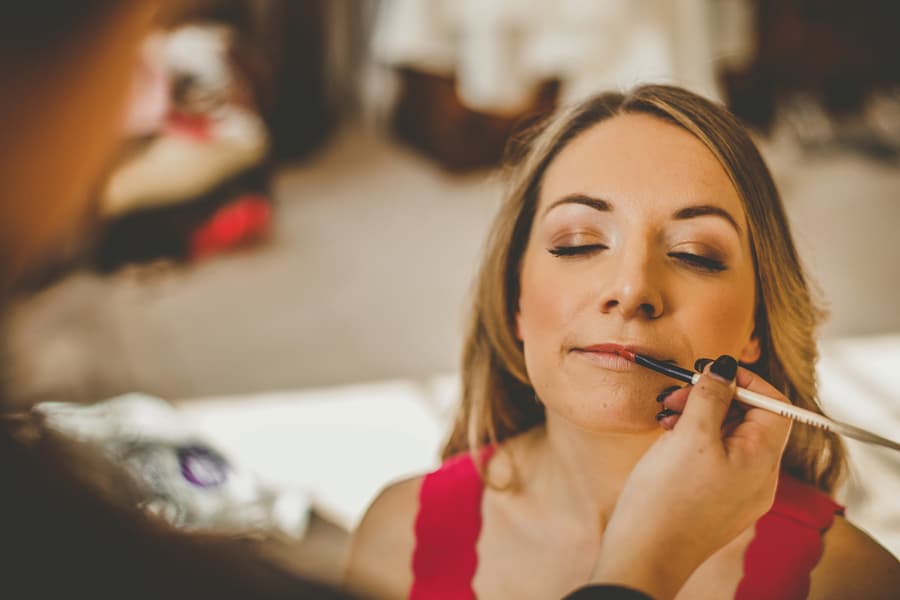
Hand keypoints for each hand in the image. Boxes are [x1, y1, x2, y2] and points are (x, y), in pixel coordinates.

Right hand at [588, 355, 792, 599]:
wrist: (644, 555)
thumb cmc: (667, 498)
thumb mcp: (689, 436)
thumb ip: (711, 396)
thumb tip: (725, 367)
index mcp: (762, 461)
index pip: (774, 405)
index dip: (746, 381)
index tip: (712, 371)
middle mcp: (758, 478)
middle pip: (749, 419)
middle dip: (714, 398)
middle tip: (677, 394)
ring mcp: (738, 492)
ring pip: (728, 437)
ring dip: (699, 417)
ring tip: (666, 416)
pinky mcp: (715, 501)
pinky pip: (714, 458)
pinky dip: (693, 440)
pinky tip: (667, 438)